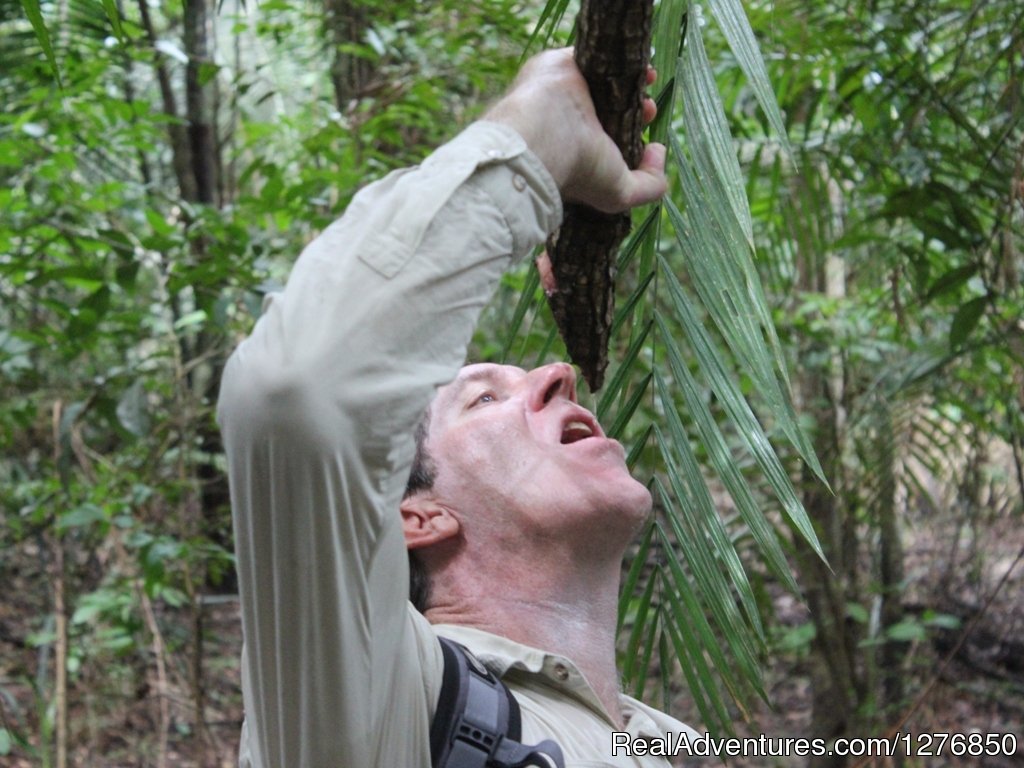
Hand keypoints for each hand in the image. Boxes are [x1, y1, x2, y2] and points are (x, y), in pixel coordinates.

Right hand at [484, 48, 665, 213]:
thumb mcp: (620, 193)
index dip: (634, 130)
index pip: (610, 136)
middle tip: (648, 109)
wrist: (543, 139)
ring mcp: (562, 92)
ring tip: (648, 80)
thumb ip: (649, 184)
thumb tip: (659, 150)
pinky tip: (635, 64)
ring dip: (628, 79)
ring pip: (601, 80)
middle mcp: (570, 122)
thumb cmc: (579, 170)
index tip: (649, 133)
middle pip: (609, 106)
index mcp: (579, 150)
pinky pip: (588, 54)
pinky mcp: (557, 65)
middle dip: (636, 105)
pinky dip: (612, 57)